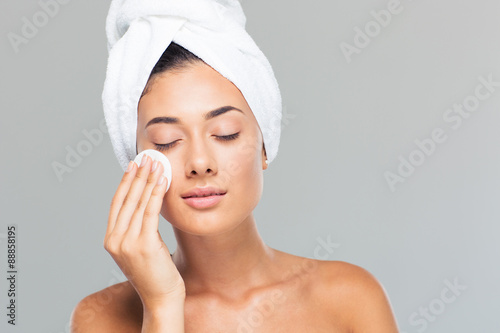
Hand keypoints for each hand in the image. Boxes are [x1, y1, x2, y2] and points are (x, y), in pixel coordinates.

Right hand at [104, 154, 184, 310]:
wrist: (161, 298)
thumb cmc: (155, 273)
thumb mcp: (140, 248)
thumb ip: (138, 229)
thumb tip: (147, 203)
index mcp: (111, 240)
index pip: (117, 204)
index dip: (125, 182)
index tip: (133, 165)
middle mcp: (115, 240)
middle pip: (126, 200)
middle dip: (137, 176)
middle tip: (146, 158)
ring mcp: (127, 243)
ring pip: (138, 203)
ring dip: (148, 181)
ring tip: (156, 164)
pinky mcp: (143, 244)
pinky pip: (150, 212)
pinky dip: (156, 194)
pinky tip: (162, 181)